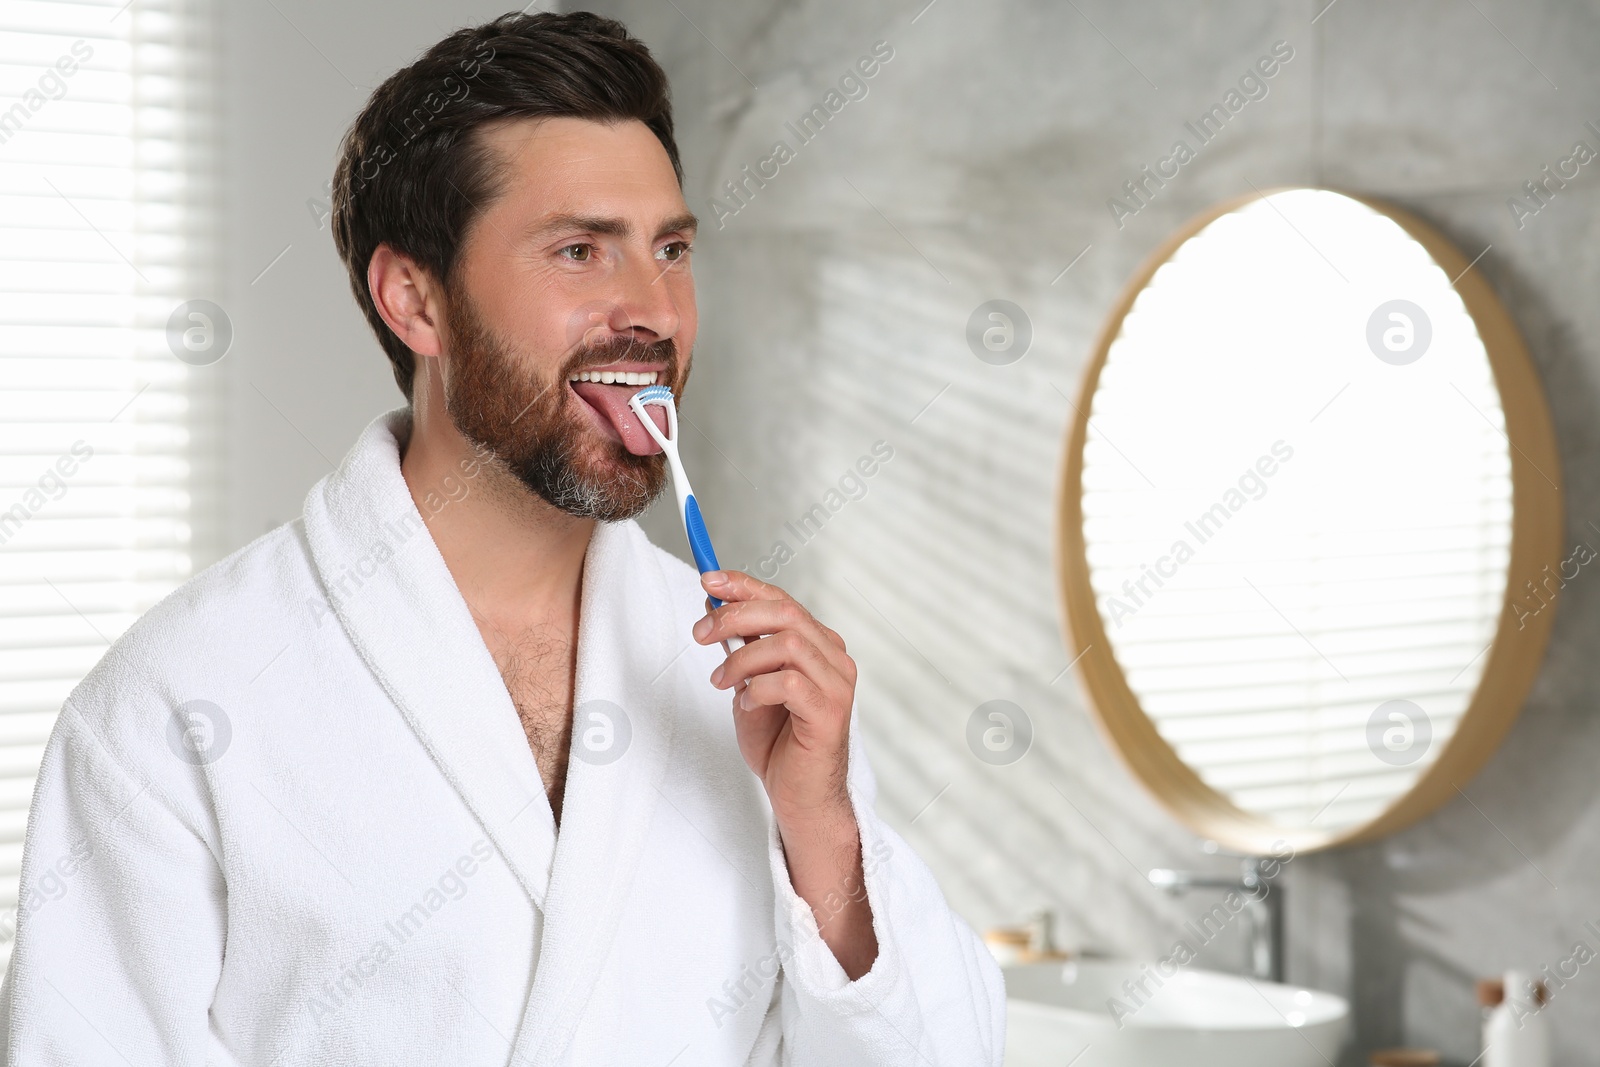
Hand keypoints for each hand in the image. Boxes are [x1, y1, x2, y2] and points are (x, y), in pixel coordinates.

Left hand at [692, 570, 857, 823]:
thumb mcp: (748, 684)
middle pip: (786, 613)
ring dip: (743, 658)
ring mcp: (838, 685)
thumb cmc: (778, 743)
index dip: (744, 585)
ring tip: (721, 682)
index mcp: (819, 645)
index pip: (782, 600)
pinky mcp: (831, 713)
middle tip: (700, 634)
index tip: (708, 579)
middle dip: (735, 615)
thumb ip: (739, 646)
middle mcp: (835, 658)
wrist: (799, 796)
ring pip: (788, 644)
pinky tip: (747, 704)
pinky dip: (759, 688)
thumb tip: (712, 604)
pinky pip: (790, 683)